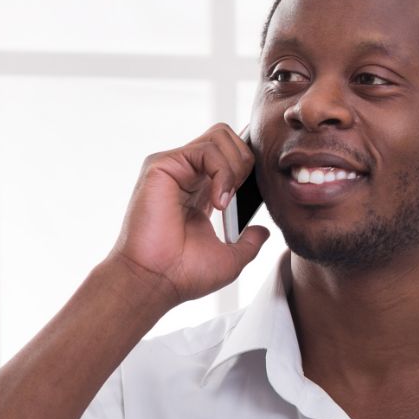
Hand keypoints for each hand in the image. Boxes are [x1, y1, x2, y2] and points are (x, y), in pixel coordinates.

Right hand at [103, 124, 270, 307]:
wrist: (155, 281)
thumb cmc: (182, 274)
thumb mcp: (229, 259)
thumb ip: (249, 243)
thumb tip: (263, 231)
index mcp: (200, 190)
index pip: (230, 155)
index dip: (248, 167)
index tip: (254, 195)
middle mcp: (186, 174)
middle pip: (227, 137)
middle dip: (245, 162)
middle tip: (237, 198)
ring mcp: (173, 167)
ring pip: (220, 136)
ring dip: (235, 168)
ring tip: (226, 202)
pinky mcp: (161, 165)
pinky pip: (205, 150)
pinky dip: (222, 173)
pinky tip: (219, 202)